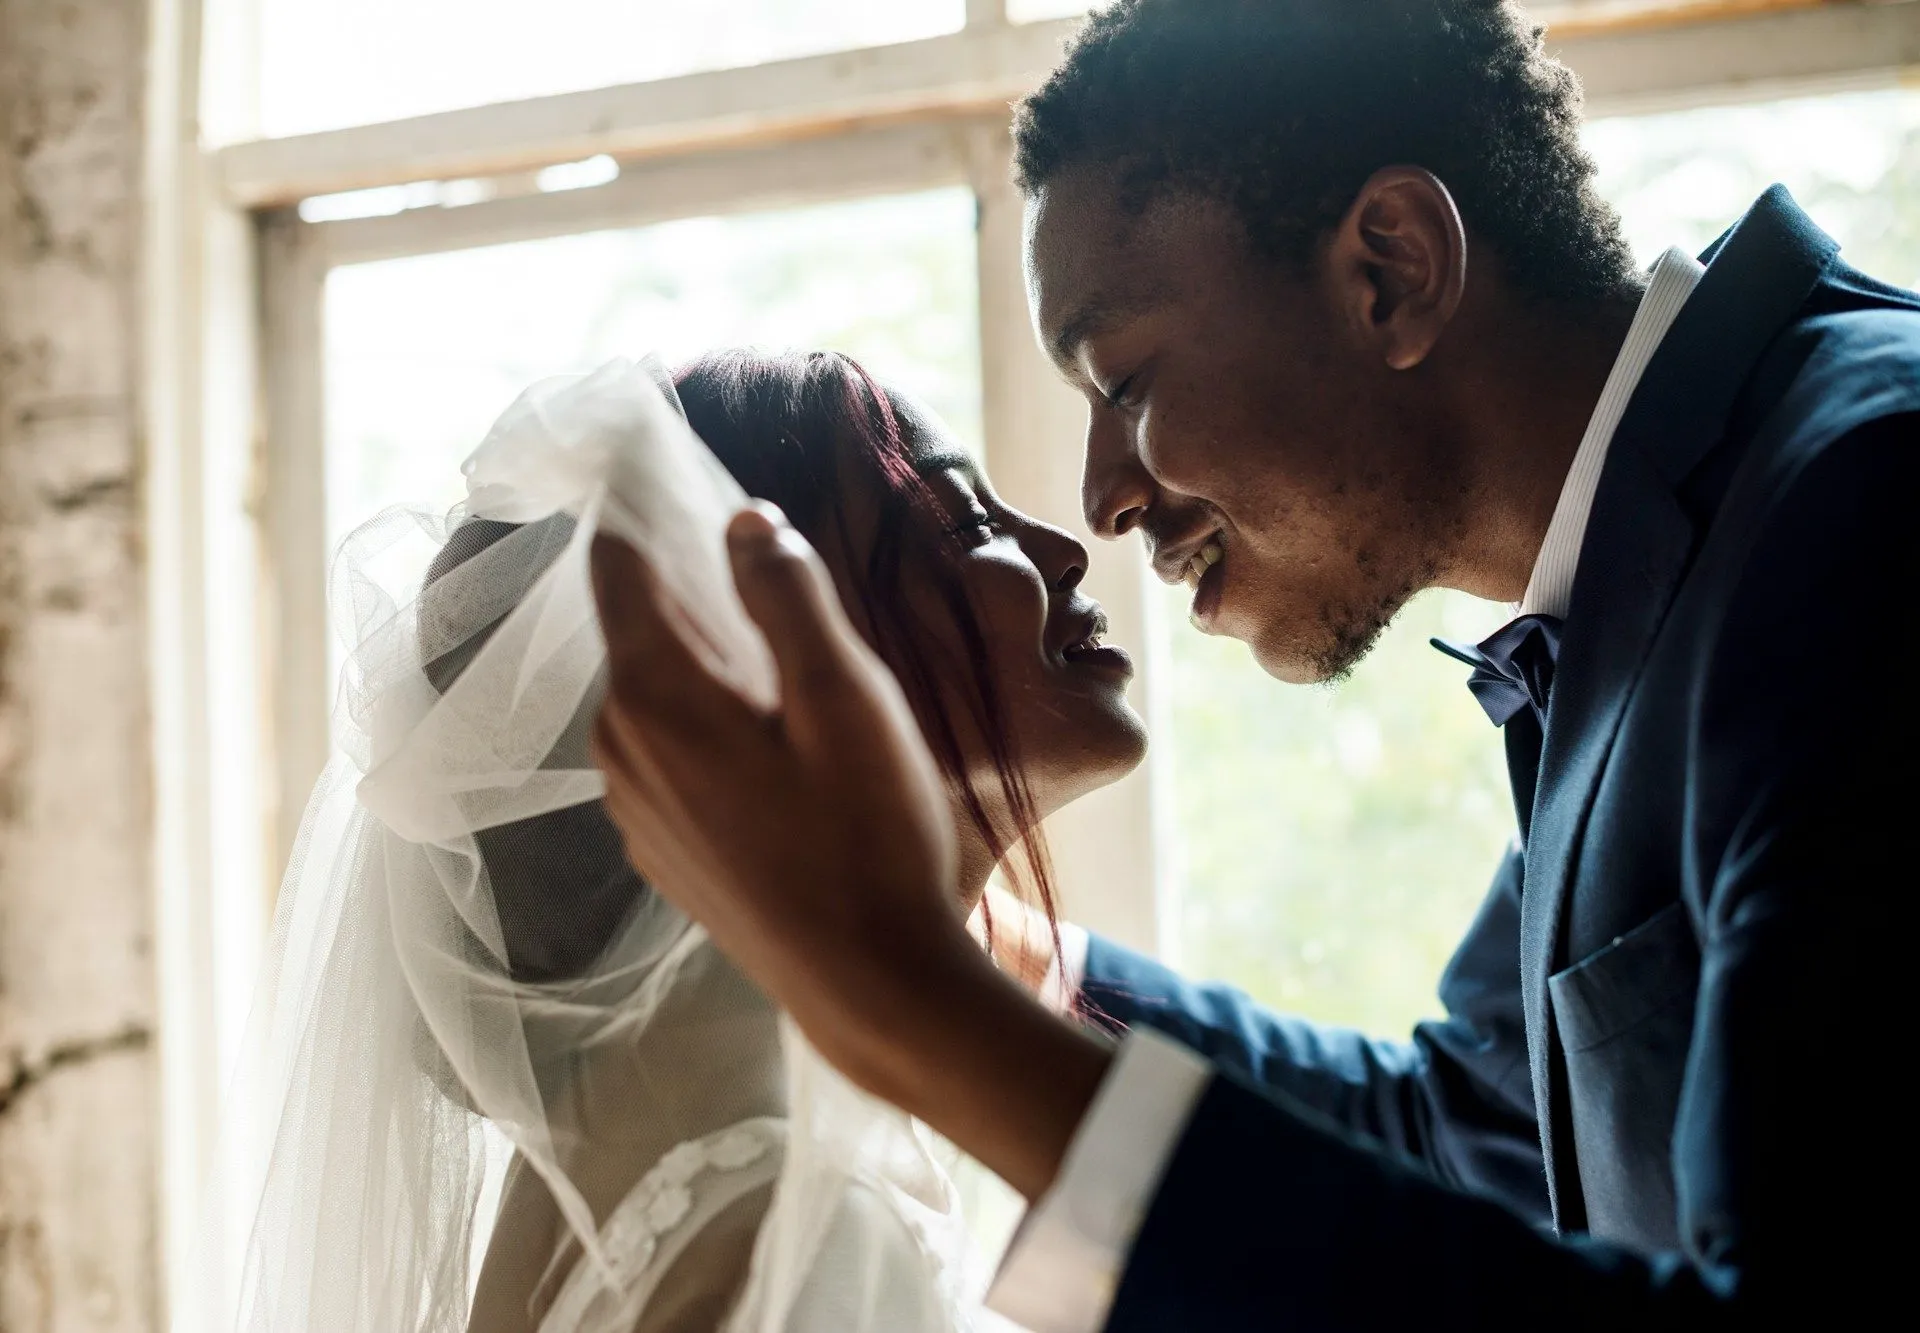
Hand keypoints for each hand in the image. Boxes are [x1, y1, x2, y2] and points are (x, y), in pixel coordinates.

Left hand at [589, 505, 1110, 1199]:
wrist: (872, 985)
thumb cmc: (869, 836)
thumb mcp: (844, 696)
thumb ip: (785, 593)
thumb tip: (744, 520)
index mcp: (654, 695)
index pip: (618, 564)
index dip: (640, 505)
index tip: (663, 459)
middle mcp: (621, 748)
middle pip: (639, 627)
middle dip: (689, 581)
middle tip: (762, 554)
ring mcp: (636, 808)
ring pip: (656, 692)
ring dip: (706, 656)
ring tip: (783, 645)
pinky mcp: (666, 850)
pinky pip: (670, 750)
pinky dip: (708, 718)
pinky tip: (776, 734)